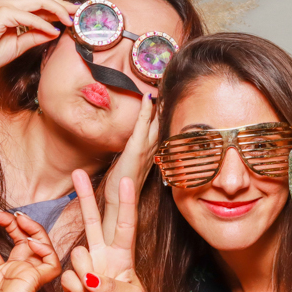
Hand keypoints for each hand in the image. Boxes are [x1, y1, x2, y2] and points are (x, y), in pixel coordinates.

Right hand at [0, 0, 76, 69]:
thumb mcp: (17, 45)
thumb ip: (34, 37)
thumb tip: (54, 33)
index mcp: (12, 8)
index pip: (41, 3)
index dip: (60, 8)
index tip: (75, 15)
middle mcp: (9, 2)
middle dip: (64, 5)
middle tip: (80, 13)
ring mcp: (5, 5)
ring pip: (39, 1)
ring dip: (58, 10)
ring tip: (71, 20)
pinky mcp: (2, 13)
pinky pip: (29, 17)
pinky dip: (43, 24)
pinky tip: (53, 32)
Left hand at [0, 212, 59, 291]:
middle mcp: (12, 275)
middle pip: (16, 240)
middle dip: (6, 222)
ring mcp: (25, 276)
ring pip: (38, 244)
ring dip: (28, 226)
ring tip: (13, 215)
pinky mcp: (36, 280)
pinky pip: (50, 259)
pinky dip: (43, 245)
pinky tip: (28, 239)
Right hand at [61, 173, 148, 291]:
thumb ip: (115, 287)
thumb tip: (92, 279)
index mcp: (124, 255)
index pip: (125, 224)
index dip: (125, 203)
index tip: (126, 180)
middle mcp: (103, 255)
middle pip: (93, 221)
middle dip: (85, 196)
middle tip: (77, 173)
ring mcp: (86, 268)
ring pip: (78, 257)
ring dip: (88, 280)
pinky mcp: (71, 283)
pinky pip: (67, 280)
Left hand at [101, 93, 157, 241]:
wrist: (119, 204)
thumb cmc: (122, 187)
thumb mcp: (130, 169)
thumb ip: (135, 158)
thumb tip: (132, 148)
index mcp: (152, 155)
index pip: (161, 132)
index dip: (166, 118)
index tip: (169, 102)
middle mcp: (152, 151)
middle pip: (163, 125)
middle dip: (167, 108)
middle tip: (172, 90)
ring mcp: (145, 149)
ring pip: (155, 122)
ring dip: (159, 105)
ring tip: (162, 88)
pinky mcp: (135, 149)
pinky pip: (142, 125)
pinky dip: (145, 111)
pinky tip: (147, 98)